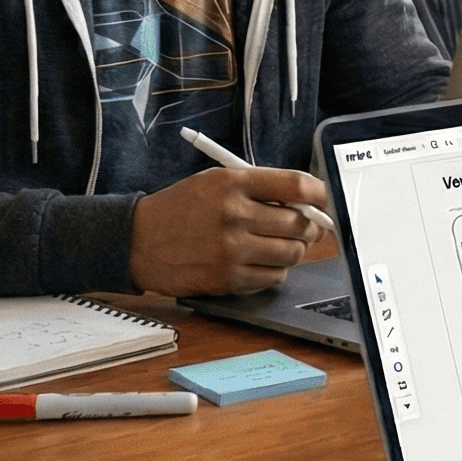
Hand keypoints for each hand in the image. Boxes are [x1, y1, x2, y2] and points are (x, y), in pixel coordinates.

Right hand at [128, 166, 331, 295]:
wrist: (136, 241)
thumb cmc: (180, 208)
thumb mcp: (214, 181)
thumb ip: (258, 187)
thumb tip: (305, 200)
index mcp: (233, 183)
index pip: (296, 184)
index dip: (320, 192)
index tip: (325, 198)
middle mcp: (234, 215)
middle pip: (300, 223)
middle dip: (311, 225)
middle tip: (308, 226)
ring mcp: (232, 250)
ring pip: (292, 253)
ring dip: (294, 249)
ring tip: (281, 243)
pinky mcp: (228, 278)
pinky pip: (274, 277)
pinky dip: (275, 270)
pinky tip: (260, 261)